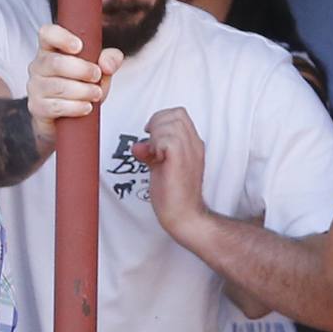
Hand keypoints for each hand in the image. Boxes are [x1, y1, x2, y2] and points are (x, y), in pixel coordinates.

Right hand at [28, 22, 117, 125]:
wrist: (67, 119)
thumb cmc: (80, 87)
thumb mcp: (98, 72)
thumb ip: (109, 60)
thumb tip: (108, 64)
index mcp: (51, 49)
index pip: (47, 34)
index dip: (61, 37)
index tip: (79, 46)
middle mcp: (39, 65)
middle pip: (56, 63)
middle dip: (82, 70)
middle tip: (97, 76)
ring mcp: (35, 87)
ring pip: (58, 86)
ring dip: (83, 91)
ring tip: (96, 94)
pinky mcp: (37, 107)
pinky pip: (56, 106)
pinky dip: (75, 107)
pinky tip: (87, 107)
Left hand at [135, 106, 211, 237]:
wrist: (184, 216)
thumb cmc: (173, 196)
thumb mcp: (161, 166)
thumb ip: (152, 152)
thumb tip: (138, 146)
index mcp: (192, 144)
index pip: (179, 114)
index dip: (161, 119)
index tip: (150, 136)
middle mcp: (194, 145)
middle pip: (176, 114)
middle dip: (157, 124)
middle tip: (150, 145)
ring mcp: (190, 152)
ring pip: (171, 123)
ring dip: (156, 136)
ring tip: (154, 154)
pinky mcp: (180, 160)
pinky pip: (167, 139)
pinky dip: (156, 146)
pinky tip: (155, 160)